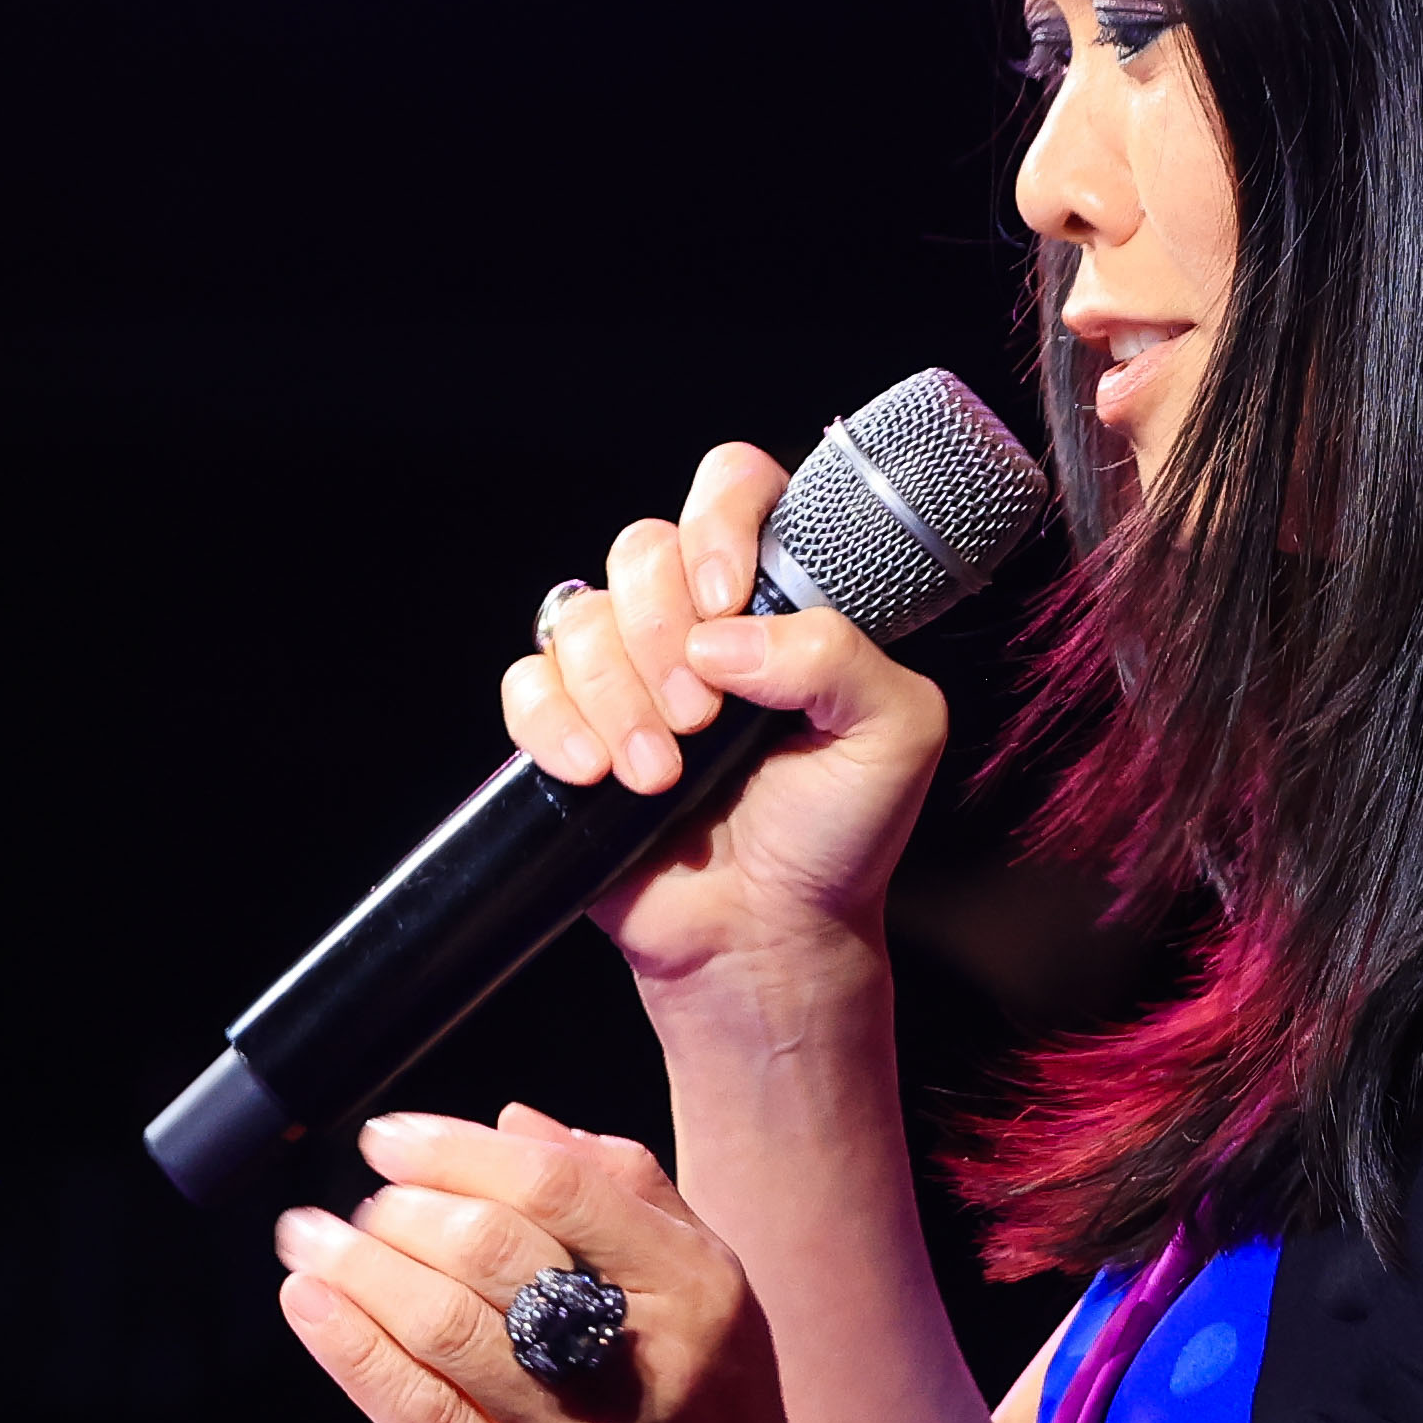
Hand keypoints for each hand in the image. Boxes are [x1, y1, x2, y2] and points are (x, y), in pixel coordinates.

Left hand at [268, 1106, 918, 1422]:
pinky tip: (312, 1308)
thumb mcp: (713, 1306)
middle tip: (357, 1207)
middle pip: (491, 1252)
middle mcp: (647, 1365)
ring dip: (356, 1269)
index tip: (390, 1139)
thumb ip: (629, 1204)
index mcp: (698, 1293)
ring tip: (311, 1243)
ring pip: (443, 1329)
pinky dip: (354, 1351)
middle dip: (399, 1211)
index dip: (455, 1150)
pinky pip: (424, 1420)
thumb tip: (519, 1123)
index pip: (559, 1188)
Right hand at [512, 442, 950, 1032]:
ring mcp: (626, 672)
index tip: (729, 598)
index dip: (719, 522)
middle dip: (664, 634)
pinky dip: (554, 723)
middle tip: (705, 720)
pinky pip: (526, 682)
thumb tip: (723, 638)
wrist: (768, 934)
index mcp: (778, 598)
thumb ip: (840, 656)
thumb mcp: (896, 735)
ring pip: (580, 616)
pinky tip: (594, 772)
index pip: (734, 488)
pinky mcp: (569, 726)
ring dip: (620, 699)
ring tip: (664, 777)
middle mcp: (696, 620)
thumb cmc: (839, 835)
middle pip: (641, 545)